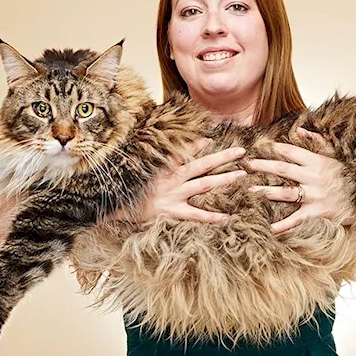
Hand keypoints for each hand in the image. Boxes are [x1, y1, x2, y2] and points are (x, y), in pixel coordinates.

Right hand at [125, 138, 247, 223]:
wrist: (114, 207)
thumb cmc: (128, 188)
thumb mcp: (140, 168)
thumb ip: (157, 159)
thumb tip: (174, 149)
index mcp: (164, 167)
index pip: (185, 152)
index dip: (199, 144)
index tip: (212, 139)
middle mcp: (172, 179)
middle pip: (203, 165)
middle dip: (223, 158)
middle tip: (241, 152)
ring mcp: (174, 195)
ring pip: (204, 185)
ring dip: (224, 179)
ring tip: (241, 175)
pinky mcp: (172, 212)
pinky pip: (195, 214)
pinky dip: (211, 216)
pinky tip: (227, 217)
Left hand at [245, 129, 355, 233]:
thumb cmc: (349, 174)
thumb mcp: (336, 153)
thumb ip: (317, 141)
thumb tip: (299, 130)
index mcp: (317, 161)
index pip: (291, 152)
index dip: (274, 149)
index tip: (260, 147)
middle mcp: (314, 177)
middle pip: (283, 170)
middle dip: (262, 166)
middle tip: (246, 165)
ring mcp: (315, 195)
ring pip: (286, 193)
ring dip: (266, 192)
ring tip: (249, 192)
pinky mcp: (318, 211)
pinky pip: (298, 218)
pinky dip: (285, 225)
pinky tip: (271, 228)